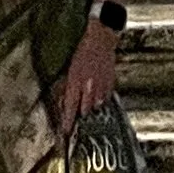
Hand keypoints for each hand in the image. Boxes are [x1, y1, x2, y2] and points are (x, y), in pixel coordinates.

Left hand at [55, 20, 119, 136]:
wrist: (100, 40)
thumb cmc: (82, 53)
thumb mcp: (69, 70)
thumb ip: (66, 88)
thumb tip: (63, 104)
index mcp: (75, 82)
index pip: (70, 108)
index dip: (68, 122)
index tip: (66, 131)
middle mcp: (88, 87)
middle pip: (84, 111)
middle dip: (80, 114)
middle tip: (79, 113)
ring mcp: (101, 86)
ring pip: (96, 107)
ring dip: (91, 106)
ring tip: (89, 100)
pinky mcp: (110, 84)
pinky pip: (105, 99)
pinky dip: (101, 99)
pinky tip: (98, 94)